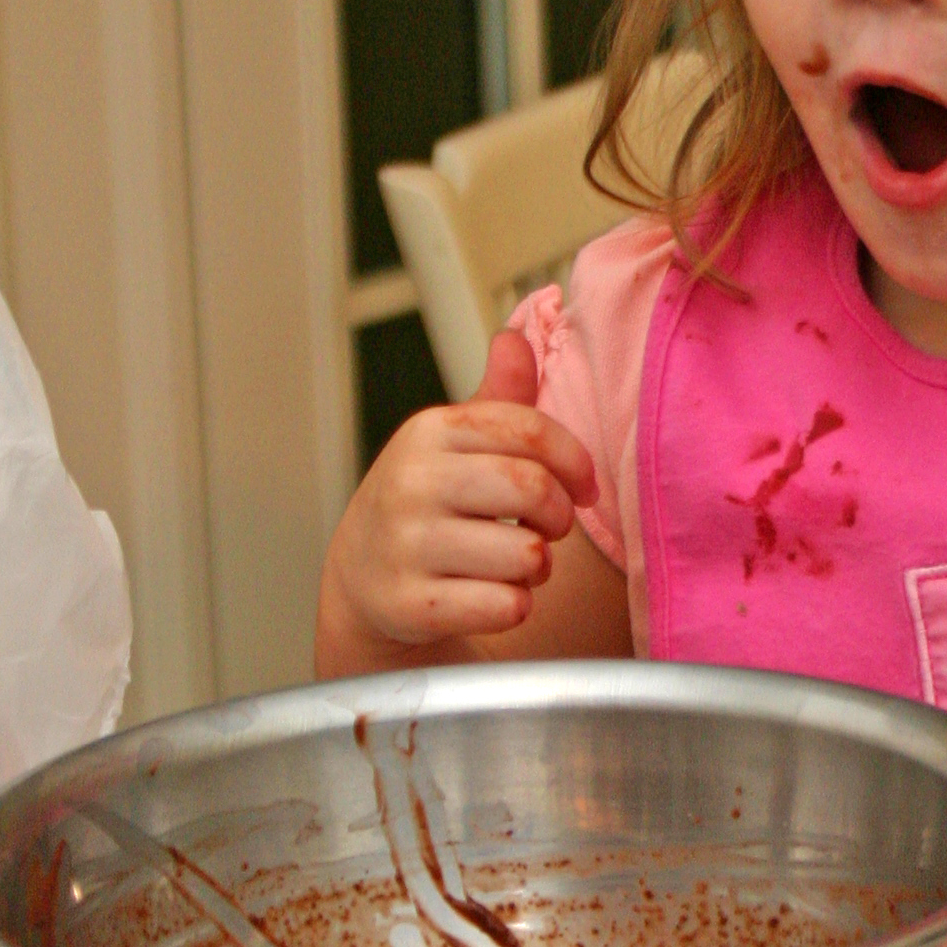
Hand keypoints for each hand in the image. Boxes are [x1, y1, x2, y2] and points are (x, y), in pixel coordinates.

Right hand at [315, 330, 599, 671]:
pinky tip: (492, 596)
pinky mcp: (409, 604)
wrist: (363, 577)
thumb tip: (515, 340)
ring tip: (517, 563)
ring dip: (538, 566)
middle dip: (561, 516)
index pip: (532, 430)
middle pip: (533, 489)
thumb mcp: (456, 444)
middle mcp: (411, 482)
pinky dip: (515, 606)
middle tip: (551, 529)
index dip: (576, 462)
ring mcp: (405, 544)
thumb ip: (498, 398)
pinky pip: (506, 606)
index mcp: (430, 431)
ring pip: (526, 554)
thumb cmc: (431, 502)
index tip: (583, 488)